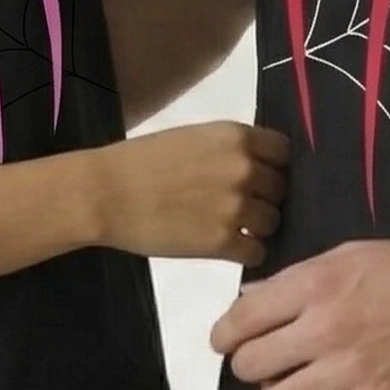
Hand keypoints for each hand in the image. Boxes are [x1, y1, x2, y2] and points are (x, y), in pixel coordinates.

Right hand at [92, 122, 290, 267]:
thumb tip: (259, 167)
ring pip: (273, 222)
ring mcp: (237, 206)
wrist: (105, 194)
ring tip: (231, 228)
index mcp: (236, 137)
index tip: (261, 176)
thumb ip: (230, 149)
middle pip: (281, 189)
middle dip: (265, 197)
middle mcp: (245, 169)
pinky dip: (246, 252)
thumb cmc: (140, 161)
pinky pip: (257, 252)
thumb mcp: (193, 138)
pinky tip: (226, 247)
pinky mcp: (223, 242)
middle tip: (240, 205)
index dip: (274, 166)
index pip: (284, 152)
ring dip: (257, 227)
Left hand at [210, 236, 389, 389]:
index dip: (225, 337)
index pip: (239, 322)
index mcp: (314, 284)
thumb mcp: (349, 255)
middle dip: (252, 366)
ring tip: (298, 385)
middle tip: (269, 363)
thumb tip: (249, 298)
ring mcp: (352, 368)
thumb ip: (296, 280)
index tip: (229, 343)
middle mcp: (325, 327)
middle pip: (251, 366)